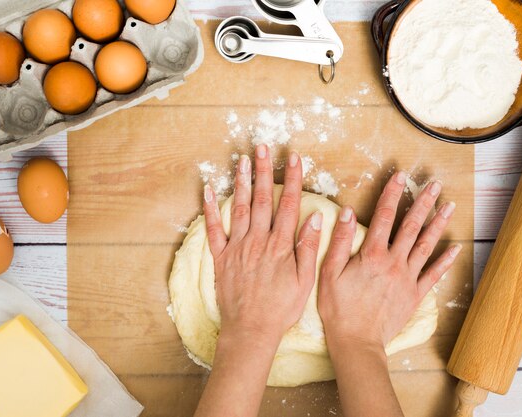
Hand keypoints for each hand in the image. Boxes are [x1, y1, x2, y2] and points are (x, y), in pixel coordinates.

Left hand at [196, 146, 322, 416]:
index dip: (292, 180)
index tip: (294, 158)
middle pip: (261, 199)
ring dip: (240, 182)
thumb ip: (307, 248)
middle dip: (263, 171)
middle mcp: (257, 241)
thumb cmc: (281, 308)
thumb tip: (314, 218)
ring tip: (241, 160)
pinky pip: (213, 230)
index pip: (288, 205)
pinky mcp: (221, 258)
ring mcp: (237, 248)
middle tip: (262, 147)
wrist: (251, 329)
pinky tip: (207, 191)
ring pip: (238, 208)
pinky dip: (209, 210)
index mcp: (280, 245)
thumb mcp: (304, 281)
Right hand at [318, 171, 460, 349]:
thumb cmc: (338, 308)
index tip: (401, 176)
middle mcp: (393, 262)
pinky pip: (433, 275)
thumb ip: (341, 241)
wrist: (357, 341)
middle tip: (434, 184)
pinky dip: (445, 261)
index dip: (392, 193)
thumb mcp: (329, 272)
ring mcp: (407, 278)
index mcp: (372, 254)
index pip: (384, 216)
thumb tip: (348, 212)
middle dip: (422, 202)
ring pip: (426, 245)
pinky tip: (456, 247)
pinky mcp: (414, 294)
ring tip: (450, 206)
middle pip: (411, 226)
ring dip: (438, 224)